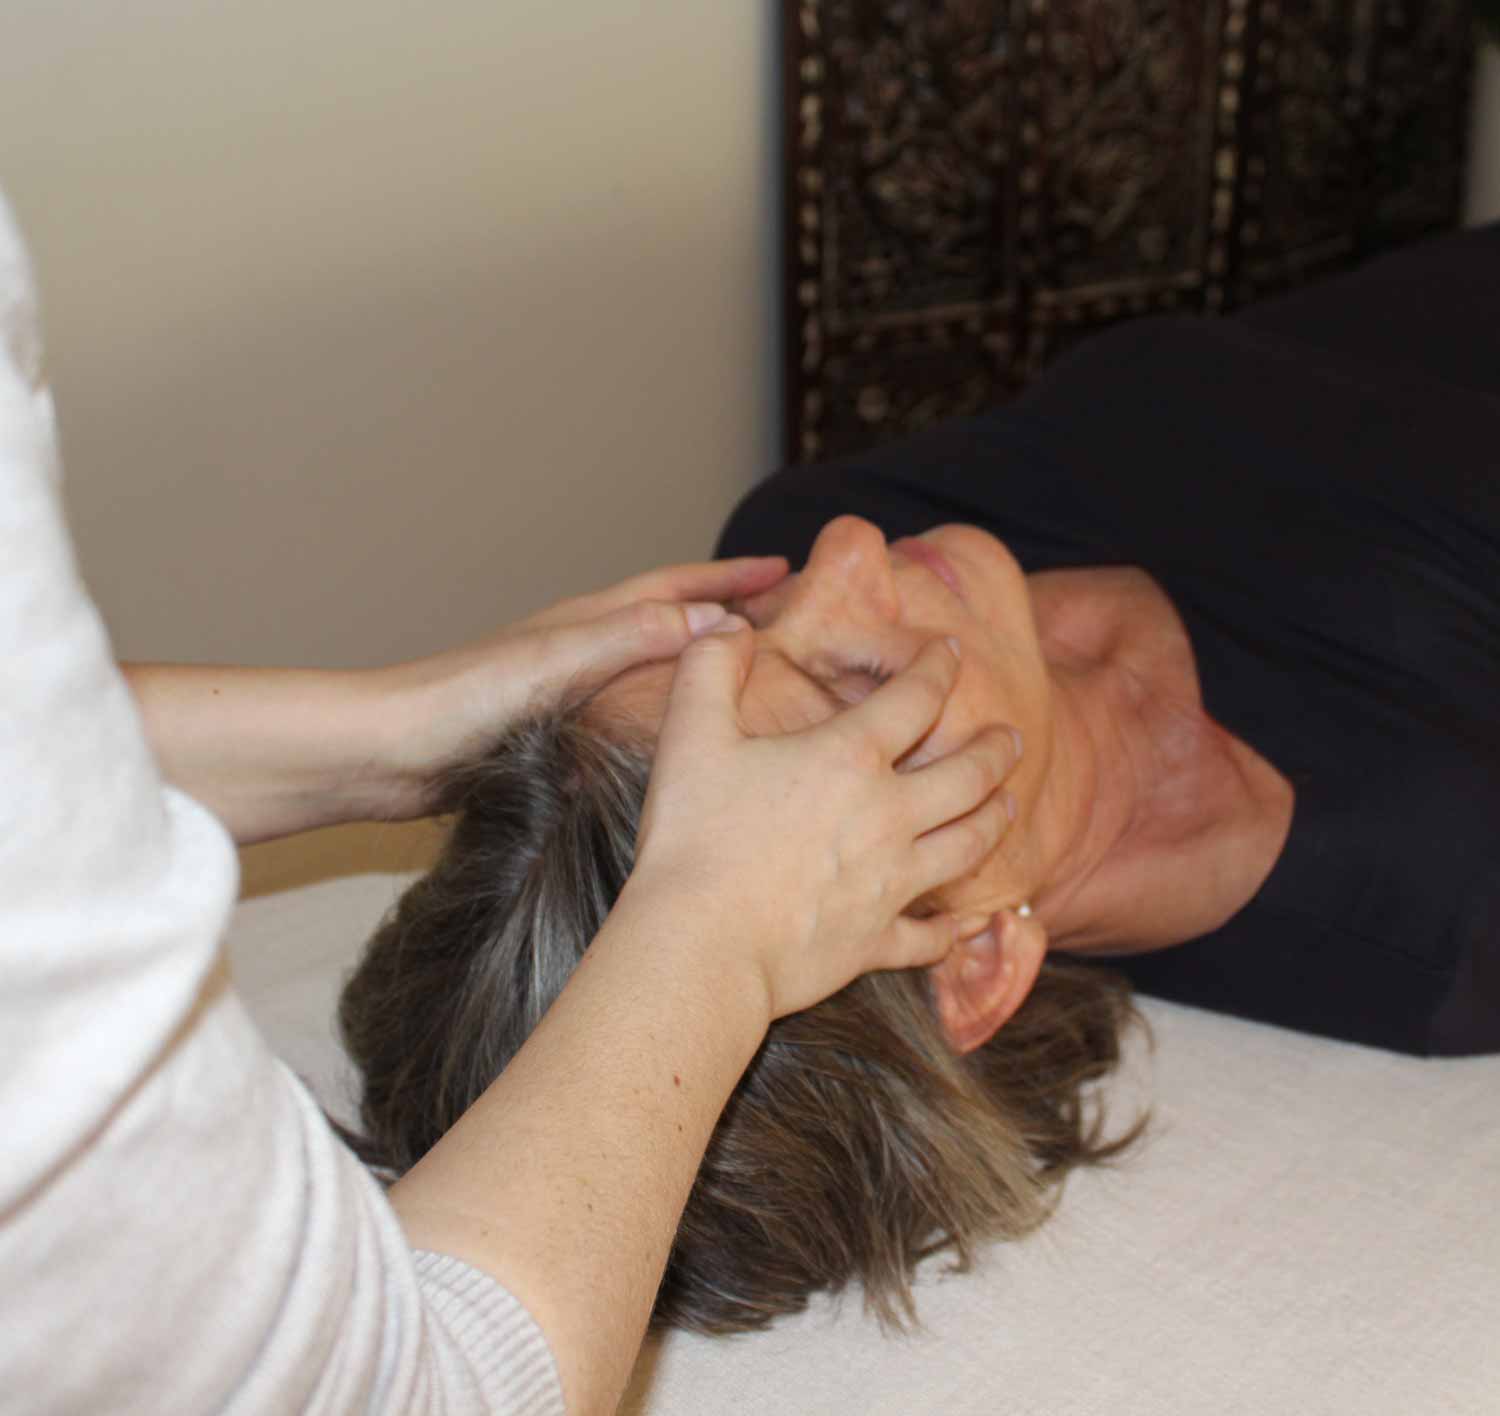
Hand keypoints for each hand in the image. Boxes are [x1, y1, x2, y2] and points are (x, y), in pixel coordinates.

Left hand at [374, 556, 788, 813]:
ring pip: (651, 666)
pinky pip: (627, 710)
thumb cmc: (459, 701)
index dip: (731, 577)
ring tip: (748, 678)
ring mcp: (566, 689)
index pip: (676, 587)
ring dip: (698, 662)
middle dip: (725, 611)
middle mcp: (580, 648)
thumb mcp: (557, 663)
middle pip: (669, 618)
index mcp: (586, 622)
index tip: (786, 571)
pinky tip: (677, 743)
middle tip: (785, 618)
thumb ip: (632, 638)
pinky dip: (664, 711)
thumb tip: (716, 621)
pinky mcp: (550, 732)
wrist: (389, 751)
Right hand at [627, 624, 1023, 1021]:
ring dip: (995, 820)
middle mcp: (888, 816)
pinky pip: (930, 937)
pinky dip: (952, 929)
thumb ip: (711, 667)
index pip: (915, 697)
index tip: (950, 651)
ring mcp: (889, 883)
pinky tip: (962, 924)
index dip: (937, 666)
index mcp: (849, 758)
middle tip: (1009, 736)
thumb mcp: (691, 734)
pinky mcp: (875, 942)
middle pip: (968, 775)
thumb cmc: (692, 839)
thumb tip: (730, 624)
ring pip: (969, 847)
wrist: (699, 946)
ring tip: (1010, 805)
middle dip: (994, 750)